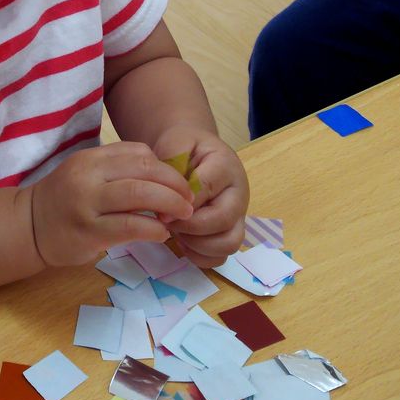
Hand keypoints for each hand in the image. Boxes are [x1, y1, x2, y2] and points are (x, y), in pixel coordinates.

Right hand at [29, 142, 193, 267]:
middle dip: (174, 184)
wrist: (27, 225)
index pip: (138, 153)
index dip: (166, 168)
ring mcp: (87, 203)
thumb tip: (162, 175)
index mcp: (91, 158)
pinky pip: (129, 226)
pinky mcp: (88, 232)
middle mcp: (89, 176)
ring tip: (182, 215)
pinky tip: (161, 233)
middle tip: (189, 200)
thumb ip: (117, 170)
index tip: (179, 184)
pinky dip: (152, 228)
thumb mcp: (86, 174)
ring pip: (138, 195)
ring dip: (169, 204)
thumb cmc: (63, 200)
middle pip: (144, 170)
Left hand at [154, 127, 248, 267]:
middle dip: (189, 227)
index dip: (182, 204)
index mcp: (225, 166)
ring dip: (196, 244)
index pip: (207, 189)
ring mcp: (237, 216)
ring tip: (176, 231)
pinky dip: (199, 256)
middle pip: (222, 222)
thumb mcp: (175, 142)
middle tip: (166, 221)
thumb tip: (171, 208)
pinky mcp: (230, 233)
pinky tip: (182, 241)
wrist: (193, 150)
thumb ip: (173, 166)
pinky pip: (220, 256)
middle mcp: (238, 194)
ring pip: (227, 244)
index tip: (161, 210)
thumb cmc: (183, 147)